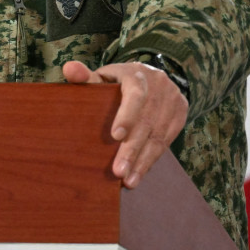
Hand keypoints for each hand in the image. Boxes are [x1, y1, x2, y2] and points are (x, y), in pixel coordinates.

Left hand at [62, 59, 188, 187]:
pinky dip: (152, 159)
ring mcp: (172, 99)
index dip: (127, 115)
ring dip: (143, 160)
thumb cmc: (117, 82)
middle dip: (132, 149)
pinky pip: (167, 140)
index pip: (135, 94)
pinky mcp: (180, 113)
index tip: (116, 136)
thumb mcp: (102, 77)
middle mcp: (158, 84)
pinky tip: (139, 174)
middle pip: (146, 120)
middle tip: (119, 171)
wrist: (152, 77)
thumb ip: (83, 76)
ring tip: (129, 180)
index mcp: (135, 74)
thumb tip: (69, 69)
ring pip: (158, 134)